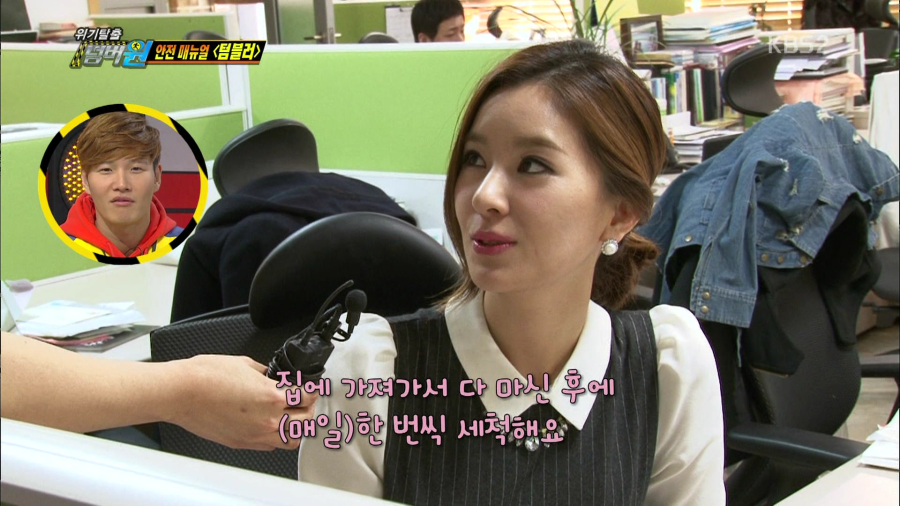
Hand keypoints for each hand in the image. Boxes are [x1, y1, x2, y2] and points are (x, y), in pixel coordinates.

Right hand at [168, 355, 317, 450]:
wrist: (181, 393)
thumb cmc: (206, 376)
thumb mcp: (246, 364)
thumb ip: (266, 373)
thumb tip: (272, 376)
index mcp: (273, 397)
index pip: (308, 396)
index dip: (313, 389)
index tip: (312, 387)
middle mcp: (269, 420)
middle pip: (306, 420)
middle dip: (310, 408)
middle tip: (308, 401)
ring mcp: (256, 435)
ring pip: (292, 440)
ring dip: (298, 429)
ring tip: (296, 418)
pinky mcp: (243, 444)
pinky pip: (270, 446)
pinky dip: (277, 438)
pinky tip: (275, 428)